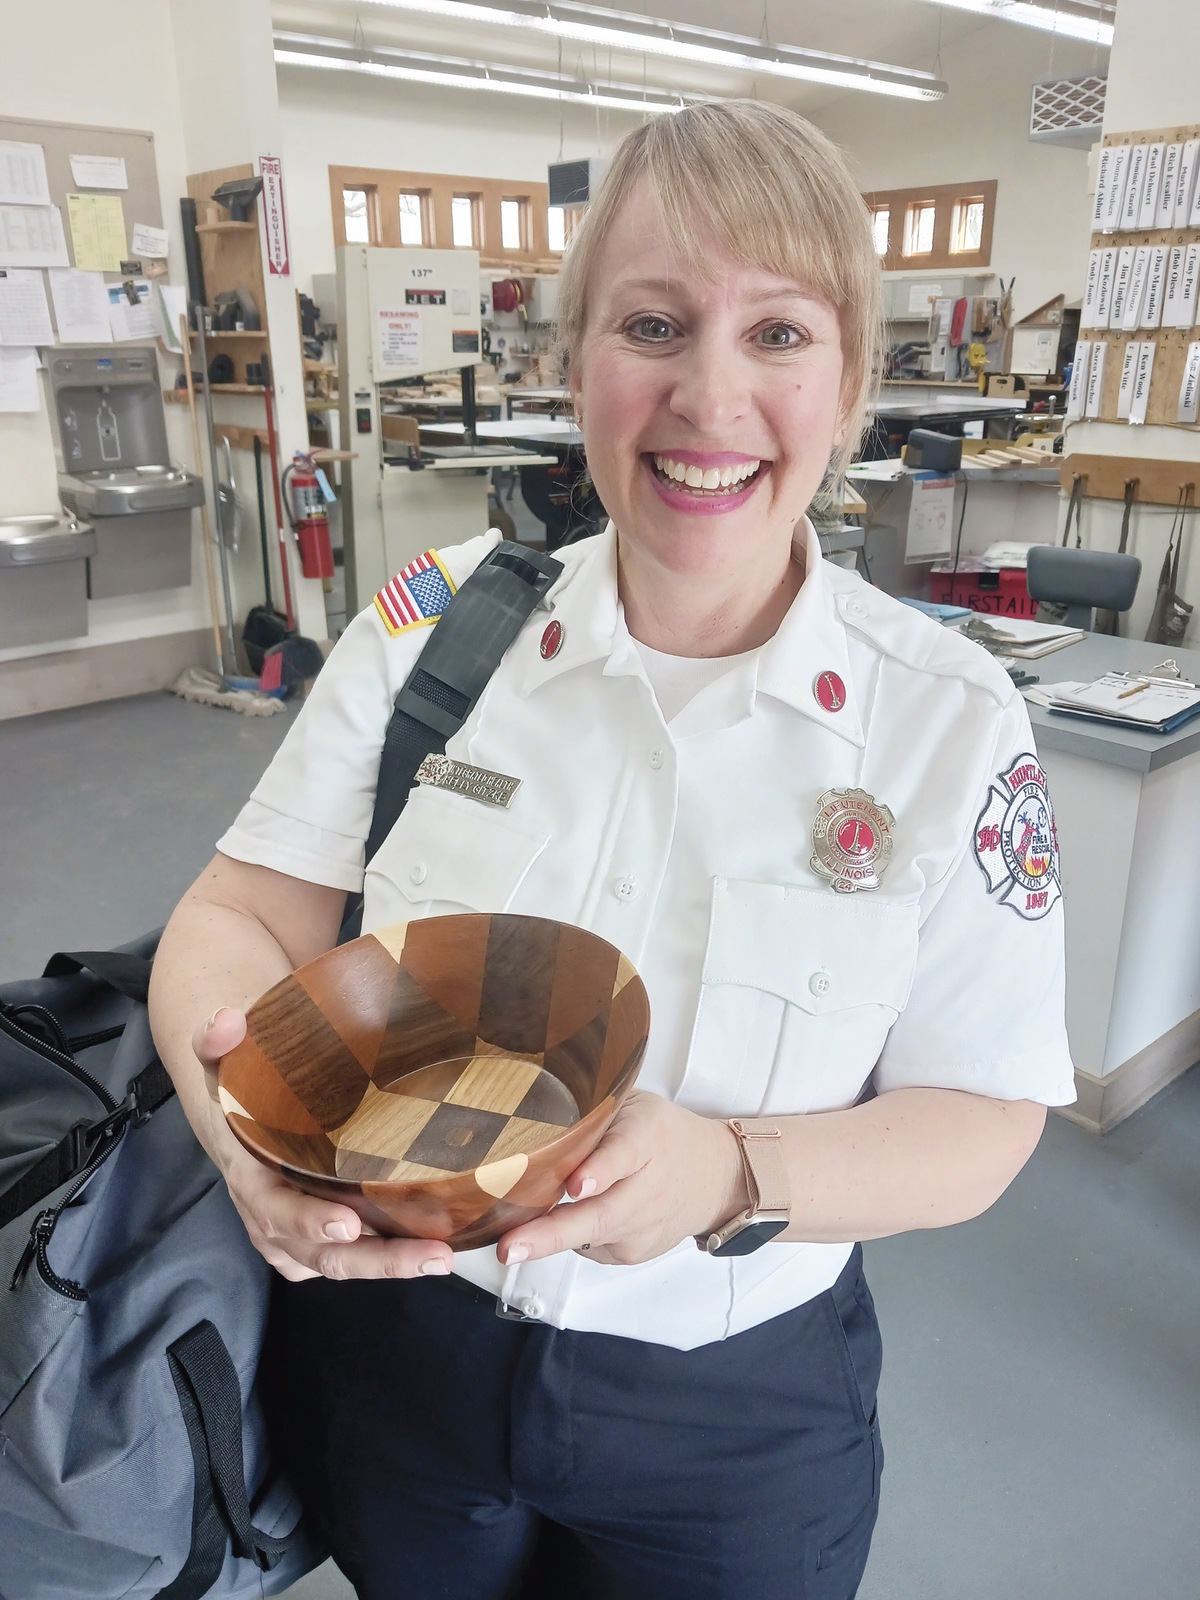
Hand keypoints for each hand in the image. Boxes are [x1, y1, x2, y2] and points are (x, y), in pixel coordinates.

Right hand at [192, 1010, 453, 1283]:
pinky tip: (434, 1246)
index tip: (348, 1222)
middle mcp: (273, 1221)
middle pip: (325, 1254)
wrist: (235, 1121)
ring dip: (394, 1264)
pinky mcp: (319, 1242)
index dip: (308, 1222)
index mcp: (250, 1180)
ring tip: (443, 1256)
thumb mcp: (222, 1063)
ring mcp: (297, 1238)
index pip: (277, 1210)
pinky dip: (391, 1257)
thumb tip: (227, 1021)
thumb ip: (215, 1039)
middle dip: (377, 1260)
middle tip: (430, 1255)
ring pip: (345, 1263)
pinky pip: (354, 1258)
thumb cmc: (238, 1093)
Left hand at [496, 1090, 747, 1267]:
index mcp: (646, 1137)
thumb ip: (594, 1111)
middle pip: (599, 1215)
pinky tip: (562, 1218)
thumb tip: (532, 1111)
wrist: (716, 1178)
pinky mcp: (633, 1254)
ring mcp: (642, 1228)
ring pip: (588, 1238)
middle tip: (510, 1247)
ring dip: (546, 1240)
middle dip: (550, 1234)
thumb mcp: (634, 1105)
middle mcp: (647, 1189)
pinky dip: (568, 1235)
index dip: (599, 1171)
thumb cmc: (665, 1134)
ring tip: (510, 1243)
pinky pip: (588, 1247)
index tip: (575, 1186)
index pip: (623, 1155)